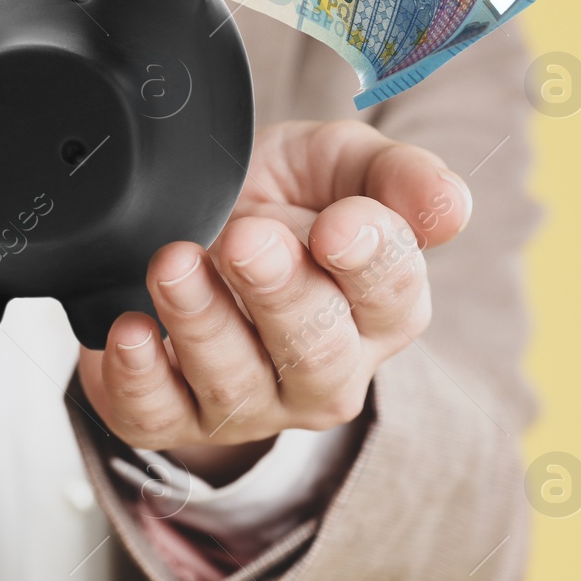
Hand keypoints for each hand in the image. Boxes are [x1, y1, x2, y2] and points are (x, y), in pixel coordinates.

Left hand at [78, 119, 472, 482]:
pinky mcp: (172, 417)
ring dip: (202, 325)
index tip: (337, 225)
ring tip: (174, 265)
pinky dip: (138, 379)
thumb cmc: (280, 202)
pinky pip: (157, 417)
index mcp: (381, 310)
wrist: (190, 221)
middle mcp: (324, 371)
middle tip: (246, 240)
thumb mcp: (338, 164)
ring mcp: (251, 404)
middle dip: (280, 295)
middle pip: (317, 354)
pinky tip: (130, 332)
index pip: (393, 295)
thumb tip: (450, 207)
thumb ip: (395, 177)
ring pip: (235, 386)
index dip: (369, 260)